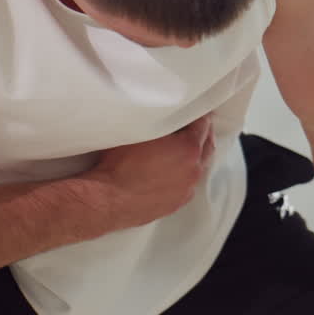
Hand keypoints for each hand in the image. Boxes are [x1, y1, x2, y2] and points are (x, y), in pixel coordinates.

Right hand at [85, 115, 214, 228]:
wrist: (107, 199)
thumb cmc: (118, 164)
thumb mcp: (139, 130)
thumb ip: (161, 121)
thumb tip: (168, 115)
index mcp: (189, 148)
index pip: (203, 124)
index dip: (198, 115)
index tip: (194, 111)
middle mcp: (193, 170)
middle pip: (206, 146)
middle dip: (202, 134)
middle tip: (194, 126)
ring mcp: (186, 189)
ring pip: (198, 168)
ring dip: (194, 157)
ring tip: (183, 149)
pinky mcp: (176, 203)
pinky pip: (187, 185)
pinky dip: (184, 175)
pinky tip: (174, 171)